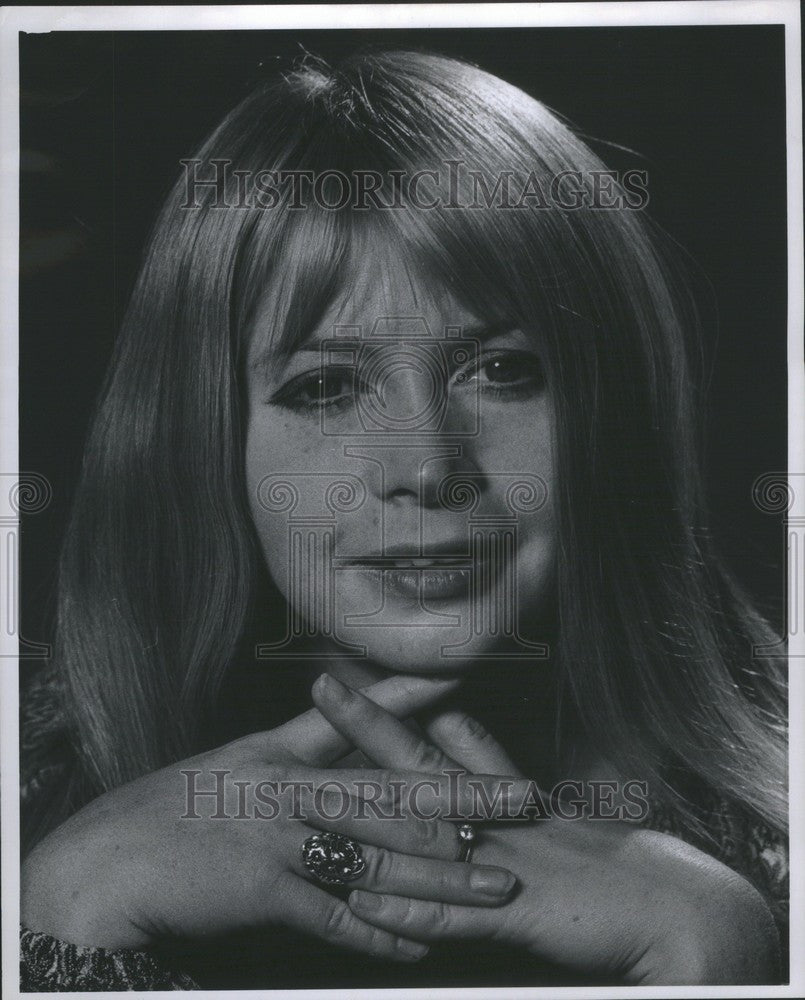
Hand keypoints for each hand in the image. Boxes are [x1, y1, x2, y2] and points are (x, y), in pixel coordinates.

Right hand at [21, 673, 515, 963]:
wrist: (113, 861)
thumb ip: (305, 735)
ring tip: (495, 888)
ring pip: (378, 860)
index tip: (467, 683)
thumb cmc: (179, 806)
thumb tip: (350, 701)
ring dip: (443, 878)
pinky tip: (423, 947)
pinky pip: (336, 918)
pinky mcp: (266, 894)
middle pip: (392, 794)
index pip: (359, 720)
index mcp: (284, 753)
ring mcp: (281, 841)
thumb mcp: (244, 757)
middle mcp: (291, 790)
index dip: (414, 700)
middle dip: (465, 799)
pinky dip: (382, 934)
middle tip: (525, 801)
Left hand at [311, 674, 780, 984]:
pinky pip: (454, 914)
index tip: (347, 682)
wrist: (676, 907)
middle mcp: (497, 818)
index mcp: (501, 797)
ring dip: (369, 812)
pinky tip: (368, 904)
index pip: (437, 744)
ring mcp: (502, 861)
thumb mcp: (539, 807)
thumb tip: (449, 721)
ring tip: (316, 793)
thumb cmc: (608, 865)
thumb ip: (488, 768)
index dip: (390, 711)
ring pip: (424, 832)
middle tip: (323, 686)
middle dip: (369, 725)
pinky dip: (412, 910)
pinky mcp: (517, 913)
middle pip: (421, 764)